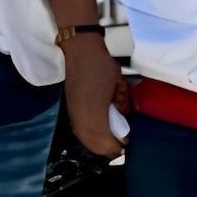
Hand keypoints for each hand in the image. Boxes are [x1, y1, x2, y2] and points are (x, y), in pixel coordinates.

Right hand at [61, 34, 128, 158]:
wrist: (80, 50)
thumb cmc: (101, 66)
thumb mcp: (117, 85)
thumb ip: (120, 104)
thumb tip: (122, 124)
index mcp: (93, 111)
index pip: (105, 139)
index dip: (116, 144)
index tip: (126, 143)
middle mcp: (81, 115)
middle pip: (94, 142)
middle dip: (107, 147)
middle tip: (119, 146)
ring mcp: (74, 111)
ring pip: (84, 137)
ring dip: (96, 143)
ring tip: (108, 142)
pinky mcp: (70, 107)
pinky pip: (78, 130)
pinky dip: (88, 136)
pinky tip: (95, 135)